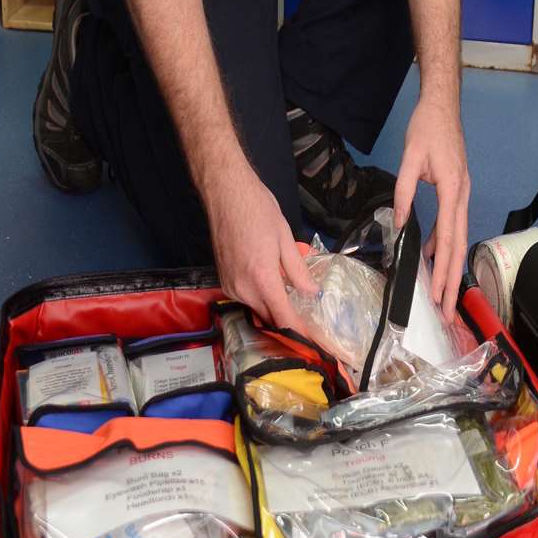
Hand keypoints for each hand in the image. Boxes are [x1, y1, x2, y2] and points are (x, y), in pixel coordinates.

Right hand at [205, 165, 316, 331]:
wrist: (225, 192)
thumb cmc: (257, 209)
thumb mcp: (285, 239)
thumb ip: (298, 271)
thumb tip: (310, 293)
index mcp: (261, 278)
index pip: (283, 317)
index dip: (300, 334)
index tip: (314, 345)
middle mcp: (242, 287)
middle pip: (269, 317)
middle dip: (289, 323)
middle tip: (310, 324)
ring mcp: (230, 285)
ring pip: (257, 307)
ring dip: (274, 308)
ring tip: (294, 299)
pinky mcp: (223, 279)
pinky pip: (246, 297)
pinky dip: (261, 296)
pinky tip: (273, 284)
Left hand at [393, 92, 469, 319]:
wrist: (442, 104)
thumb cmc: (427, 128)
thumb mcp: (409, 159)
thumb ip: (404, 193)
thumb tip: (400, 224)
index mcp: (453, 190)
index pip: (448, 239)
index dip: (443, 269)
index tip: (439, 295)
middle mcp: (462, 195)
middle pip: (458, 245)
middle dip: (451, 280)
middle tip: (447, 310)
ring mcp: (462, 193)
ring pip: (457, 237)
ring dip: (448, 266)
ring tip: (440, 293)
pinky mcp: (456, 190)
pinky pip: (451, 224)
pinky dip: (442, 244)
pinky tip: (429, 256)